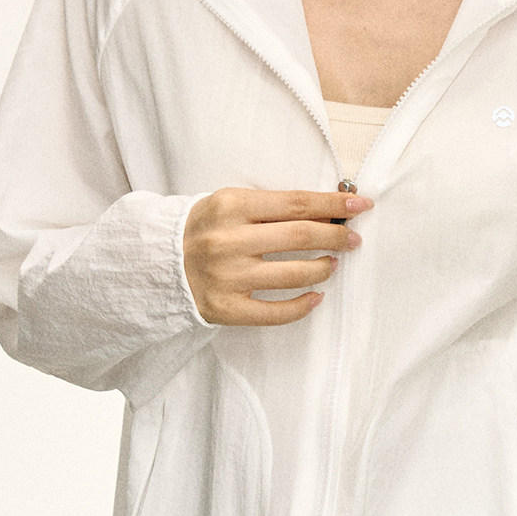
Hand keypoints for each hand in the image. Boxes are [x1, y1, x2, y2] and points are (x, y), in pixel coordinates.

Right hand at [183, 187, 372, 325]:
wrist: (155, 262)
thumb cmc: (202, 229)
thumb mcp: (229, 204)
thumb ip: (271, 206)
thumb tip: (326, 210)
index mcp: (231, 206)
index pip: (296, 203)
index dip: (333, 204)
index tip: (361, 205)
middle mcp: (229, 241)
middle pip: (300, 236)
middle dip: (336, 236)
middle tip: (353, 239)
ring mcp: (227, 277)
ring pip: (293, 275)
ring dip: (323, 269)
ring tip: (332, 264)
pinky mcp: (225, 308)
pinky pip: (276, 312)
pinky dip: (303, 306)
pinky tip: (317, 297)